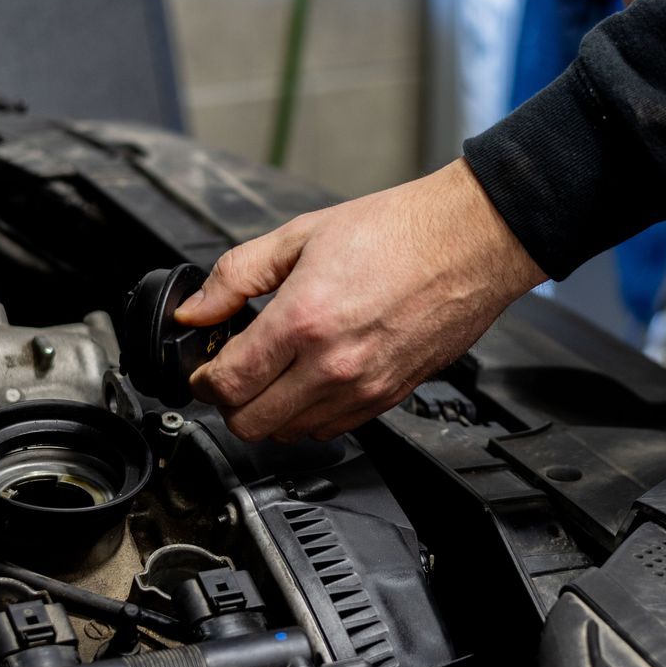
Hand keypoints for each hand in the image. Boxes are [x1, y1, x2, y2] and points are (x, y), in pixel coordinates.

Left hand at [174, 160, 545, 441]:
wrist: (469, 241)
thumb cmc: (398, 231)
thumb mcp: (300, 235)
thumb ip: (236, 275)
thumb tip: (197, 309)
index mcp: (303, 320)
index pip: (227, 383)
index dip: (202, 380)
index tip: (203, 369)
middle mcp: (333, 365)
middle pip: (251, 424)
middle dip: (230, 403)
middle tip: (233, 374)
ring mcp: (364, 388)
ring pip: (290, 434)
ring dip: (271, 412)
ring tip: (276, 373)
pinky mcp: (390, 398)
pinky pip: (333, 429)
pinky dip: (311, 415)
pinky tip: (312, 379)